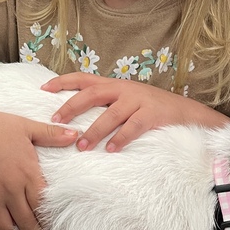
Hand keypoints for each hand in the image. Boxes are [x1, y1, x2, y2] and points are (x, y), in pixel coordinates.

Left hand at [41, 73, 224, 151]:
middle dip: (71, 107)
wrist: (186, 112)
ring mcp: (139, 100)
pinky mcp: (152, 113)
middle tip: (56, 122)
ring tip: (81, 146)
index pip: (83, 78)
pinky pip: (133, 126)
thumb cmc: (150, 109)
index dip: (62, 82)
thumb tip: (74, 117)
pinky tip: (110, 150)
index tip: (43, 88)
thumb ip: (105, 104)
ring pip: (111, 114)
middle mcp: (123, 89)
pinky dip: (120, 138)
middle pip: (92, 94)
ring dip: (94, 131)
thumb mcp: (125, 101)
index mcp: (114, 84)